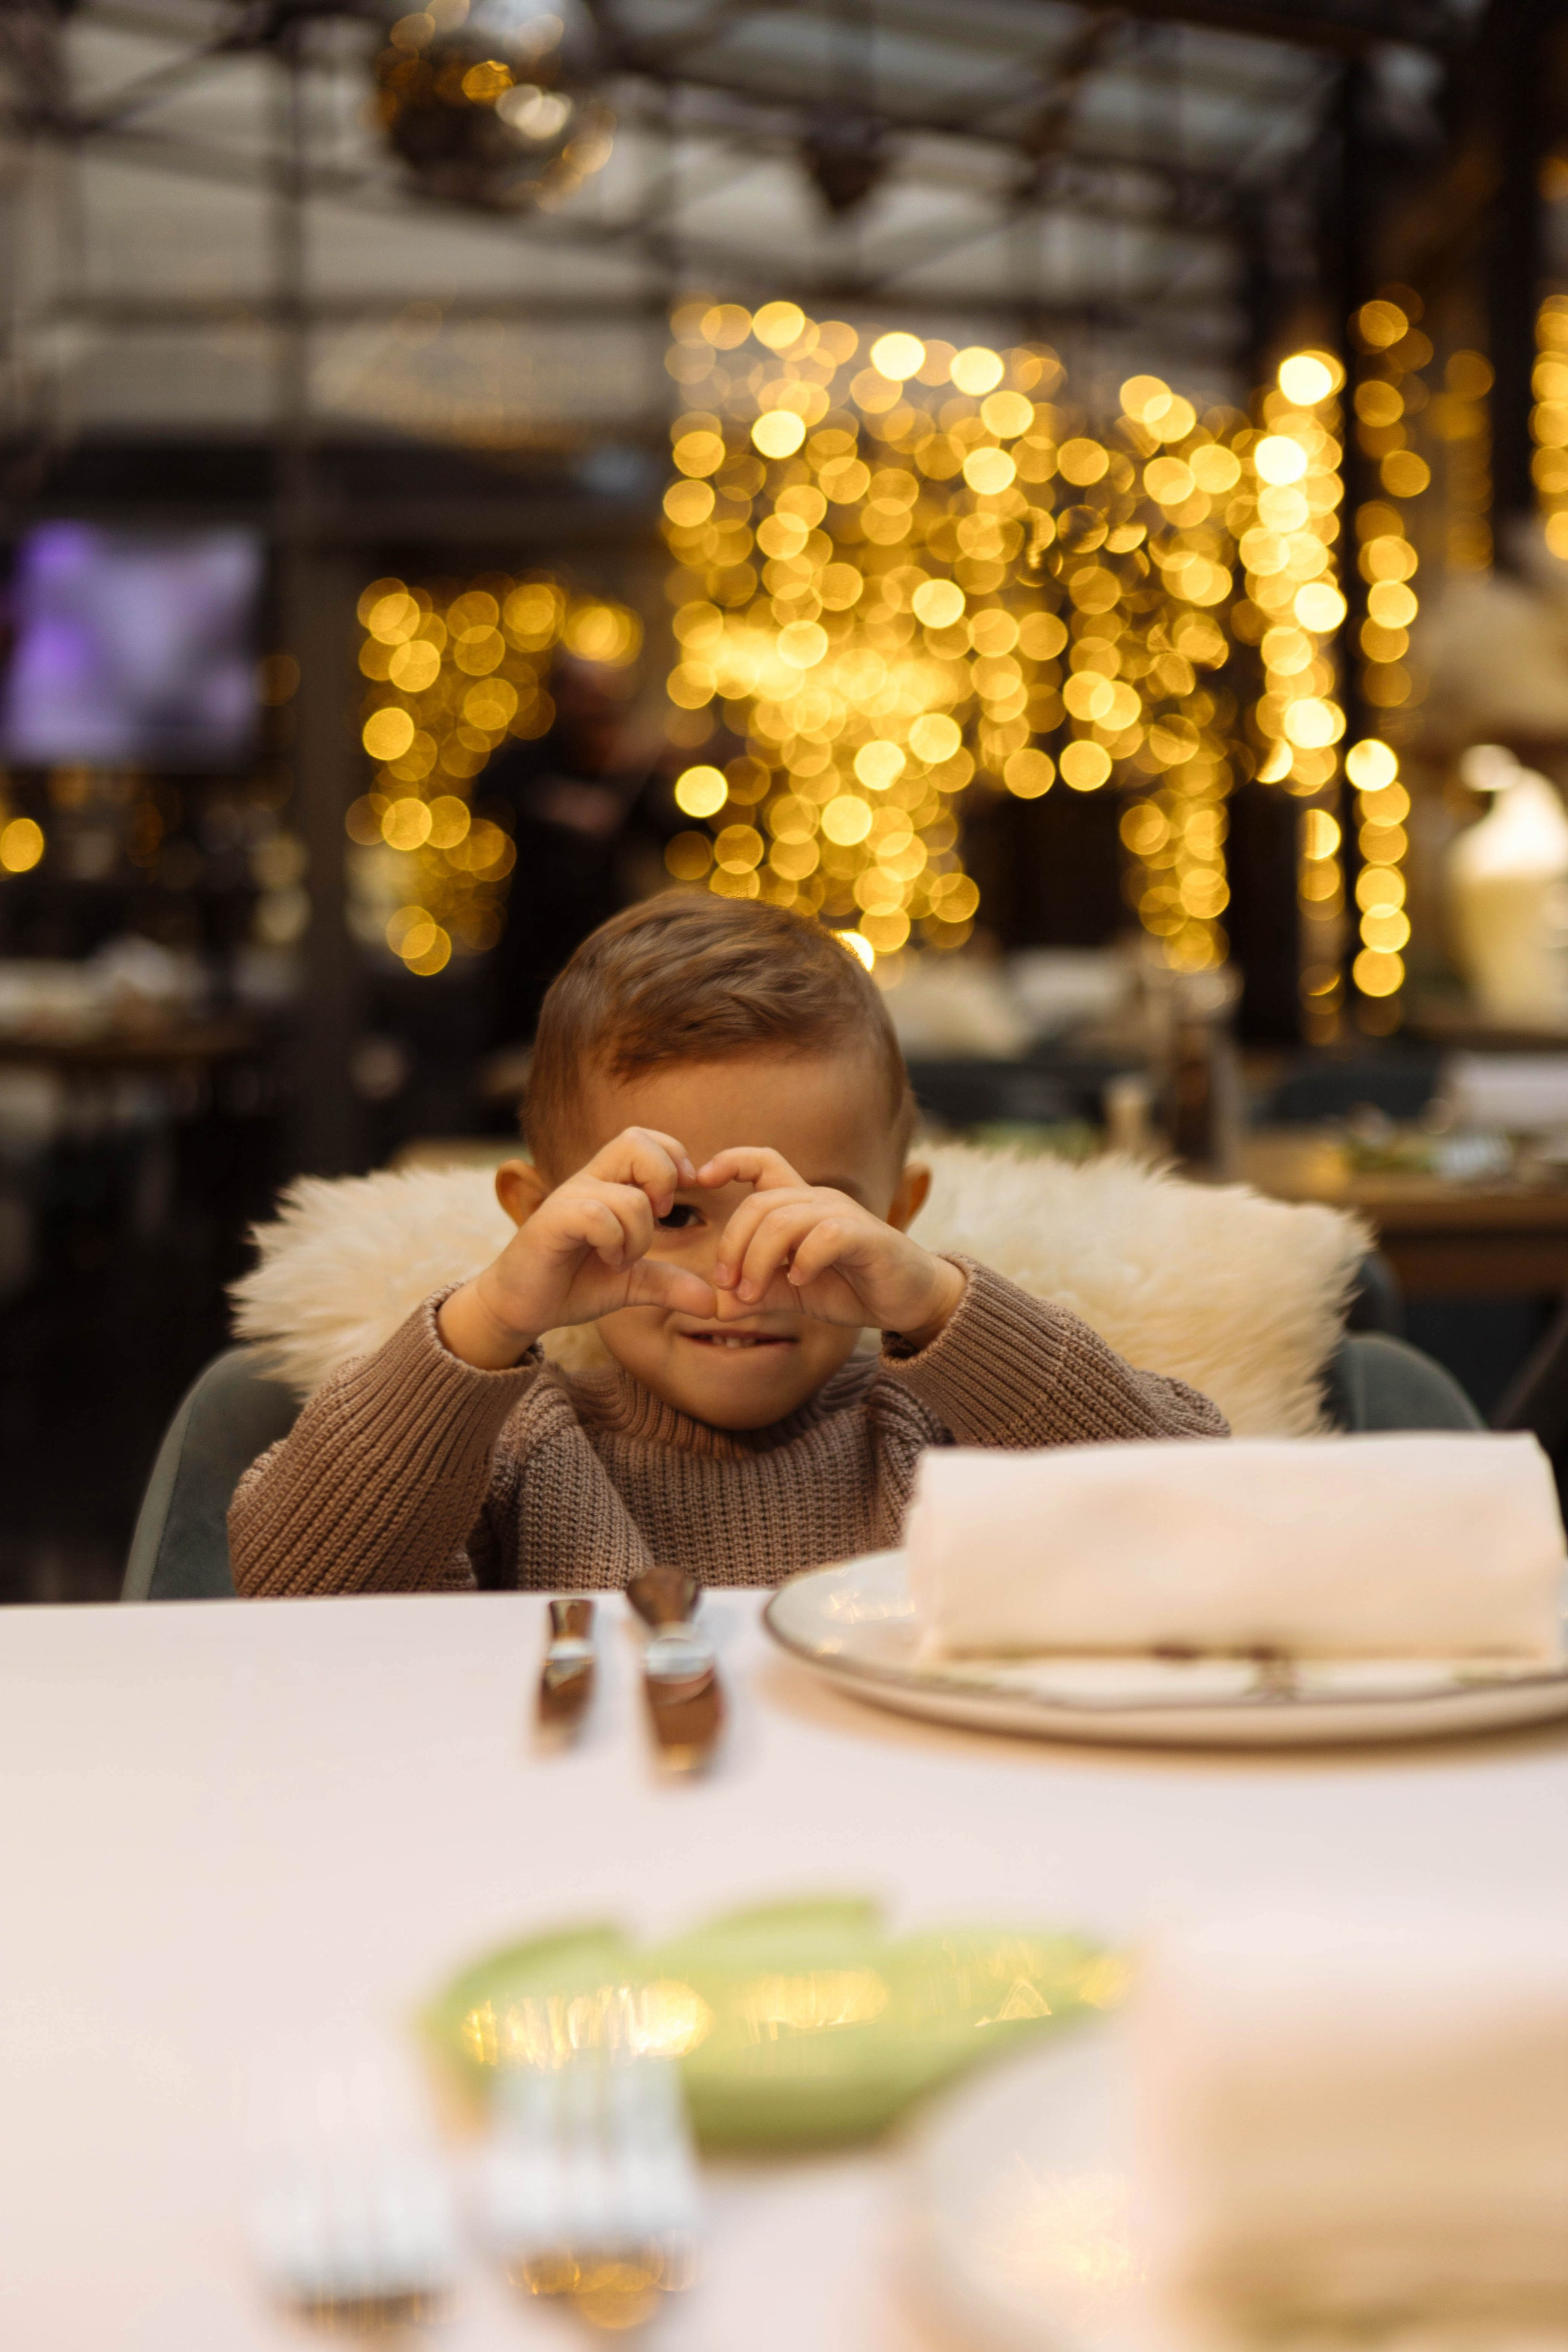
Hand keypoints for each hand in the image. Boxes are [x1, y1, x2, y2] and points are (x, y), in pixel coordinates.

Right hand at [439, 1128, 718, 1367]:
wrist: (521, 1307)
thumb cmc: (572, 1284)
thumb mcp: (631, 1284)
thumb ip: (670, 1285)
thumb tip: (713, 1304)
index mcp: (607, 1184)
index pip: (646, 1139)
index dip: (674, 1159)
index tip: (674, 1203)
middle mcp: (588, 1181)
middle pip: (636, 1141)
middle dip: (664, 1178)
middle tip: (660, 1217)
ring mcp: (568, 1198)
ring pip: (629, 1195)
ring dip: (639, 1234)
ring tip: (623, 1258)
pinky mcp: (551, 1221)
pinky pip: (598, 1215)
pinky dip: (614, 1241)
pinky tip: (608, 1260)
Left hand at [701, 1147, 964, 1345]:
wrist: (910, 1300)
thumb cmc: (851, 1287)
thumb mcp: (794, 1292)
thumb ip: (759, 1292)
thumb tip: (716, 1306)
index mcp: (800, 1205)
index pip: (764, 1162)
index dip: (731, 1161)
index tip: (700, 1177)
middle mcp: (820, 1201)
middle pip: (760, 1203)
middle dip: (733, 1244)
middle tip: (729, 1285)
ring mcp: (844, 1215)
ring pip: (784, 1220)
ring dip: (758, 1259)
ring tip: (753, 1294)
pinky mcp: (867, 1236)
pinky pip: (825, 1236)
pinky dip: (804, 1260)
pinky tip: (799, 1281)